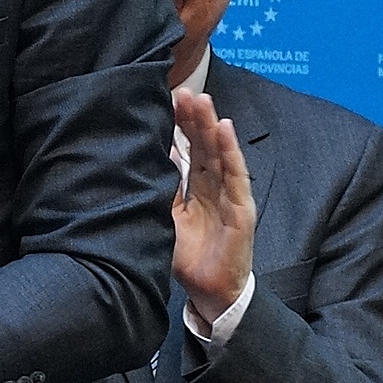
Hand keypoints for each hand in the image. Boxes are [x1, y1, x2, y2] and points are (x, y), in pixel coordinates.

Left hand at [172, 89, 255, 322]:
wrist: (209, 293)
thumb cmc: (188, 258)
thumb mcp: (164, 220)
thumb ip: (159, 191)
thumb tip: (141, 161)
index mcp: (195, 190)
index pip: (187, 151)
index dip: (178, 127)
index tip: (163, 100)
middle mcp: (214, 188)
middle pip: (203, 147)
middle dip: (193, 118)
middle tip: (180, 90)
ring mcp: (230, 197)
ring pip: (219, 155)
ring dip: (211, 126)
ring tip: (201, 100)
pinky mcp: (242, 210)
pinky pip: (236, 177)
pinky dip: (231, 152)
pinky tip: (225, 130)